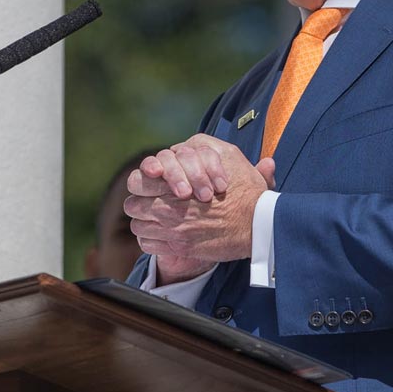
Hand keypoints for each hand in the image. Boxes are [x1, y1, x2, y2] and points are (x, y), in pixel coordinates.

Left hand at [125, 134, 277, 264]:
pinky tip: (162, 236)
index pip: (138, 181)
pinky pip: (148, 245)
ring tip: (154, 221)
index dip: (140, 183)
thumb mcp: (232, 160)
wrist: (259, 225)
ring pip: (138, 226)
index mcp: (177, 183)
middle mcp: (171, 207)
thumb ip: (214, 151)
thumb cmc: (248, 193)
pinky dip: (152, 241)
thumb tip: (200, 143)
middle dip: (139, 203)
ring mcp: (174, 229)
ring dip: (144, 223)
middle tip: (148, 204)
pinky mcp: (180, 247)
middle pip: (133, 205)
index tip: (148, 186)